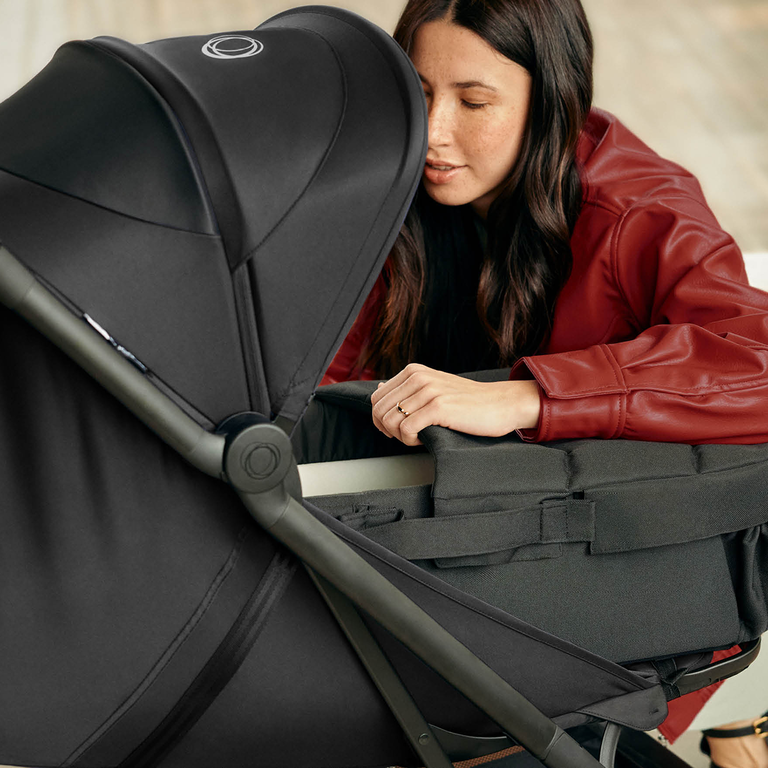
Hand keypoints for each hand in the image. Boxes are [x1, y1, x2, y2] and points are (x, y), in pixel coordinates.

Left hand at [370, 363, 541, 445]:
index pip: (376, 398)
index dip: (381, 419)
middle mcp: (418, 377)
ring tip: (419, 436)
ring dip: (401, 437)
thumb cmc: (468, 401)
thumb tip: (378, 389)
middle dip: (389, 430)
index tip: (397, 429)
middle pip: (379, 411)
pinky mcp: (438, 407)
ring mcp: (428, 391)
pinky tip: (425, 439)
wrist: (501, 404)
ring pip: (390, 421)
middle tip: (409, 436)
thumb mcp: (433, 387)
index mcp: (414, 371)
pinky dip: (411, 440)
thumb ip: (406, 388)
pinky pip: (406, 429)